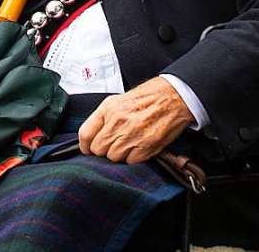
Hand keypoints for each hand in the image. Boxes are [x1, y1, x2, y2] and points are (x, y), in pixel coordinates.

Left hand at [78, 76, 193, 163]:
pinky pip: (130, 161)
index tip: (87, 149)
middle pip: (98, 149)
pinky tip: (139, 146)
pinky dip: (133, 157)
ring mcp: (131, 135)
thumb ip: (104, 118)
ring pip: (113, 158)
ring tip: (128, 143)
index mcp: (109, 108)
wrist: (173, 97)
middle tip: (113, 144)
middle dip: (104, 149)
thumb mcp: (119, 100)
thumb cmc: (149, 97)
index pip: (85, 134)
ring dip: (119, 154)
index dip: (85, 146)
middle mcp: (118, 122)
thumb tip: (92, 136)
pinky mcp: (146, 146)